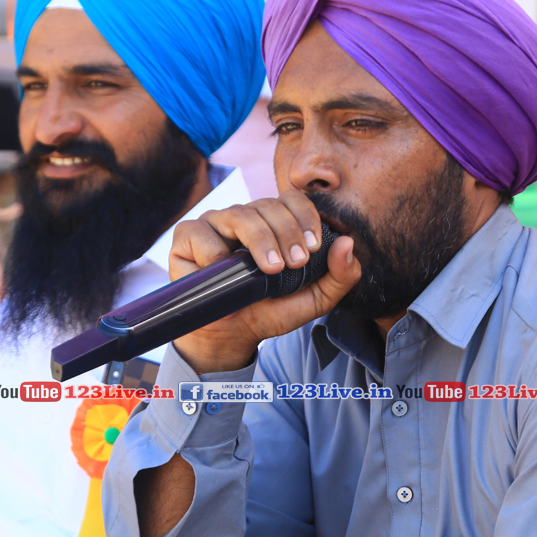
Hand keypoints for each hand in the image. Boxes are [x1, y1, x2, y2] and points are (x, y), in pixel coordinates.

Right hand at [169, 189, 360, 373]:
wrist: (232, 335)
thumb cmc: (270, 310)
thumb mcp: (314, 300)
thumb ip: (340, 276)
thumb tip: (349, 243)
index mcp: (274, 222)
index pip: (292, 200)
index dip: (304, 217)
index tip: (313, 248)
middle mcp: (244, 216)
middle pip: (267, 205)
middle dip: (287, 233)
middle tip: (295, 264)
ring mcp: (214, 223)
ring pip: (239, 215)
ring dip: (259, 240)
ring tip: (271, 269)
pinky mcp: (187, 237)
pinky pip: (201, 233)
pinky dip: (214, 253)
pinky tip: (223, 273)